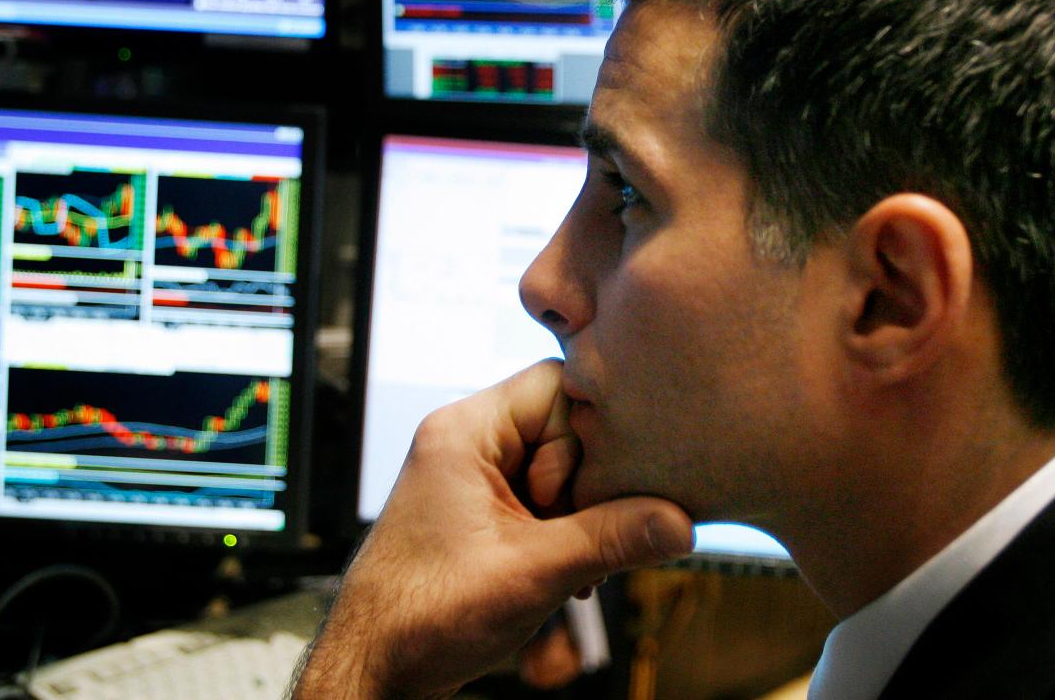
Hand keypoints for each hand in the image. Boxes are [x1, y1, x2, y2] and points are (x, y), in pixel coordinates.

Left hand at [292, 359, 694, 697]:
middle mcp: (466, 444)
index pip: (557, 385)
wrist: (375, 669)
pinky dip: (562, 535)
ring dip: (579, 518)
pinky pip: (542, 501)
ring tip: (571, 566)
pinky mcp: (481, 514)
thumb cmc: (420, 615)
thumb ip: (611, 539)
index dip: (592, 433)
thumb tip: (678, 522)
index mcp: (465, 431)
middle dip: (588, 486)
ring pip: (559, 470)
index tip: (605, 484)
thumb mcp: (532, 572)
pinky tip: (565, 575)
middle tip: (586, 536)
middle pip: (564, 429)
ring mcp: (472, 479)